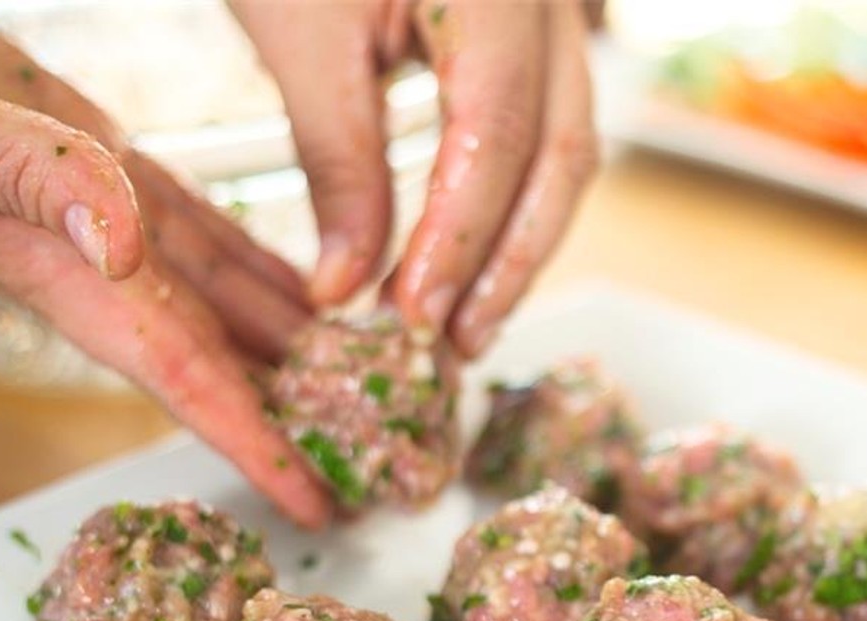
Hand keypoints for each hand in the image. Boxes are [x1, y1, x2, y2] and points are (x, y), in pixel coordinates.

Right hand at [0, 12, 332, 528]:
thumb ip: (29, 181)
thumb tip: (118, 237)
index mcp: (79, 276)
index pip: (192, 383)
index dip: (258, 449)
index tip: (317, 505)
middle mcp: (105, 268)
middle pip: (230, 365)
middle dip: (298, 421)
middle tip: (374, 462)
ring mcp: (113, 225)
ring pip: (230, 307)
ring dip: (296, 351)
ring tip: (369, 388)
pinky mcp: (113, 174)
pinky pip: (210, 242)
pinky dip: (265, 274)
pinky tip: (309, 293)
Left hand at [230, 0, 598, 357]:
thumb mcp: (298, 28)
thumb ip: (336, 161)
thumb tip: (347, 287)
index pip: (496, 132)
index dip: (457, 236)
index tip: (409, 313)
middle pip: (560, 153)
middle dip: (508, 260)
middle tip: (453, 341)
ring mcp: (554, 9)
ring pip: (567, 148)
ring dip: (520, 242)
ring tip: (467, 318)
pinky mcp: (533, 29)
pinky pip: (547, 126)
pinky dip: (513, 197)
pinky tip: (476, 250)